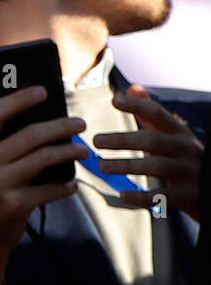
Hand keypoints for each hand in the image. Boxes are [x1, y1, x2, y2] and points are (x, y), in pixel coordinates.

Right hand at [0, 71, 84, 284]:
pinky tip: (72, 181)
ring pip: (43, 159)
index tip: (45, 91)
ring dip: (69, 151)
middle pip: (29, 135)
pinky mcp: (14, 205)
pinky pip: (49, 189)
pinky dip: (65, 185)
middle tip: (79, 122)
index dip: (21, 99)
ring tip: (83, 148)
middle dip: (60, 127)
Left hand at [93, 84, 201, 221]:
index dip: (137, 106)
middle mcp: (186, 150)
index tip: (115, 100)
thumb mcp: (174, 135)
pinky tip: (123, 194)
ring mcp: (189, 173)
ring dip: (126, 166)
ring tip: (102, 166)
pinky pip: (162, 196)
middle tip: (96, 141)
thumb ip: (151, 115)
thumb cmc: (185, 158)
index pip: (158, 114)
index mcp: (180, 133)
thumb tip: (133, 88)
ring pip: (156, 167)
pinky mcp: (188, 196)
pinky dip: (141, 196)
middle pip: (153, 141)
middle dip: (123, 140)